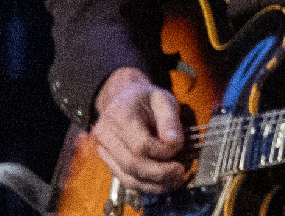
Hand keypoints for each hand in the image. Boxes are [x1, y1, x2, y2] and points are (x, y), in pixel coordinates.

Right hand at [90, 67, 186, 193]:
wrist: (125, 98)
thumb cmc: (146, 99)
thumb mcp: (163, 99)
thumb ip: (169, 120)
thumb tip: (173, 143)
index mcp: (119, 116)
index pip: (141, 145)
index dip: (162, 152)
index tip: (178, 147)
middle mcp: (105, 135)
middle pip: (132, 164)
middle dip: (160, 173)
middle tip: (180, 172)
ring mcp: (104, 150)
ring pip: (127, 177)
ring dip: (153, 184)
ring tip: (174, 180)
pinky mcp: (108, 161)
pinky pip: (125, 180)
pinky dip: (145, 186)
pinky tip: (161, 183)